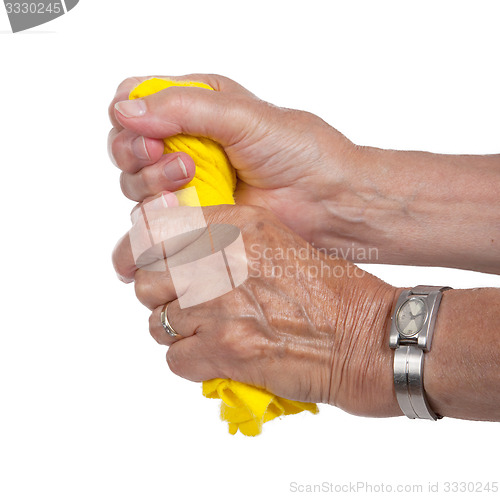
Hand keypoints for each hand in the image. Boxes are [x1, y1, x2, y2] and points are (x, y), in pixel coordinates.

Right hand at [108, 74, 359, 247]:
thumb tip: (124, 111)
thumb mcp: (240, 116)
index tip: (144, 130)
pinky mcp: (195, 216)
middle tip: (162, 154)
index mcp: (198, 105)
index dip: (127, 114)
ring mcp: (189, 182)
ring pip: (134, 182)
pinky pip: (155, 218)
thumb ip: (182, 108)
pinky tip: (182, 207)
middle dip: (135, 151)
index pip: (135, 100)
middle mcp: (188, 141)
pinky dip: (158, 213)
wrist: (326, 201)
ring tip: (187, 176)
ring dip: (150, 180)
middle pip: (126, 144)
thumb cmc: (298, 152)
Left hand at [112, 202, 399, 415]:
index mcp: (236, 224)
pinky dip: (192, 362)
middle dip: (161, 296)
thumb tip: (179, 255)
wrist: (369, 336)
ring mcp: (219, 304)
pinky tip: (220, 356)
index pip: (153, 228)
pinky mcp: (225, 349)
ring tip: (209, 333)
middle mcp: (222, 257)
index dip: (147, 251)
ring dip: (178, 332)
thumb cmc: (330, 292)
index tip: (154, 264)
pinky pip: (175, 359)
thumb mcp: (276, 242)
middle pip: (146, 278)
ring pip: (157, 321)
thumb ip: (225, 241)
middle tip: (186, 305)